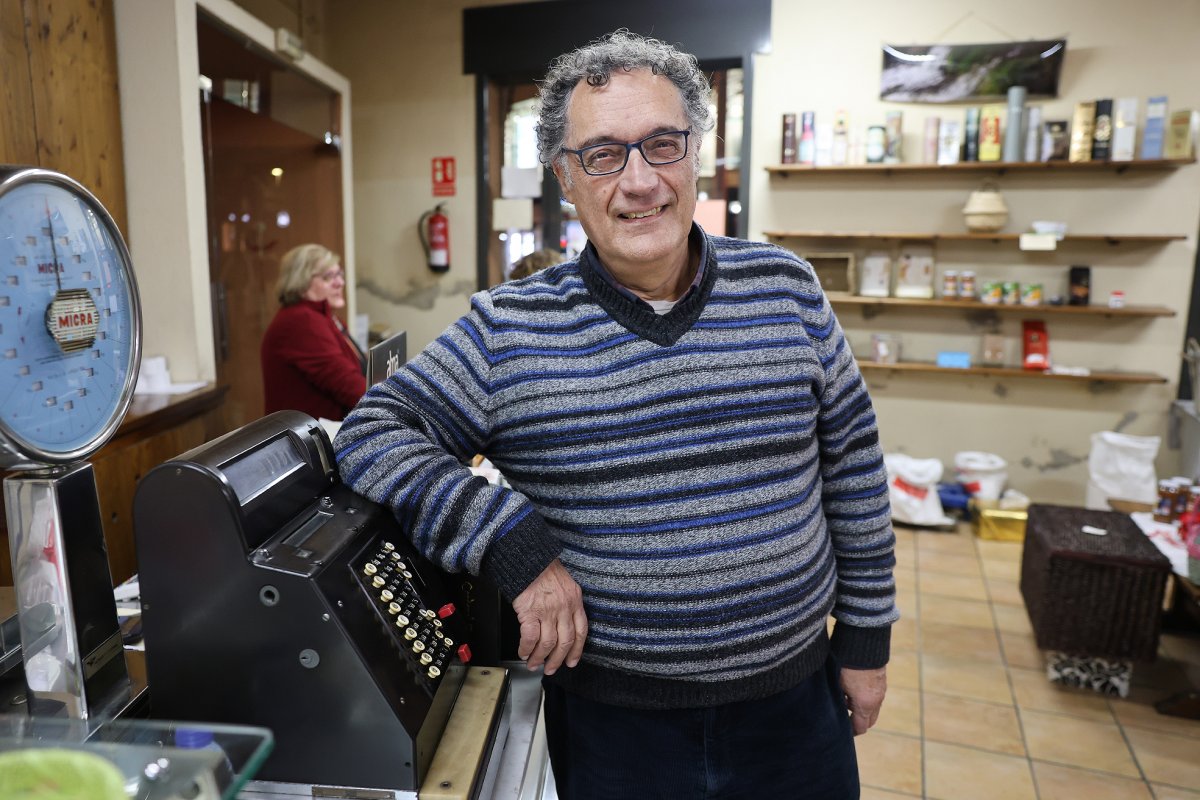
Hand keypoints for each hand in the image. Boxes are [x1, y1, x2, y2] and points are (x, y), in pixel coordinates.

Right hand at [511, 559, 587, 675]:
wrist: (528, 557)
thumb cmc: (543, 568)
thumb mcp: (565, 583)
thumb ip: (568, 602)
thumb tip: (563, 623)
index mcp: (575, 600)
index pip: (581, 631)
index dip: (577, 650)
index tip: (572, 661)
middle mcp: (564, 607)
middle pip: (565, 641)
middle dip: (558, 659)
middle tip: (551, 669)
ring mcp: (547, 610)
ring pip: (547, 643)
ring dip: (540, 657)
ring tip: (534, 664)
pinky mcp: (529, 611)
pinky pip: (530, 637)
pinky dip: (526, 648)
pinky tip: (524, 653)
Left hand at [840, 666, 886, 734]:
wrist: (864, 643)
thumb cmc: (846, 664)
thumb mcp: (838, 684)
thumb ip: (839, 699)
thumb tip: (837, 705)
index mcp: (865, 704)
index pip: (861, 727)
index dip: (852, 731)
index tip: (844, 732)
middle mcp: (876, 700)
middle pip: (869, 720)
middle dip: (858, 722)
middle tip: (845, 718)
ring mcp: (881, 691)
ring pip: (873, 708)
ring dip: (863, 709)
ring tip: (847, 699)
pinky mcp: (882, 681)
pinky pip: (876, 697)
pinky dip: (868, 699)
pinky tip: (855, 689)